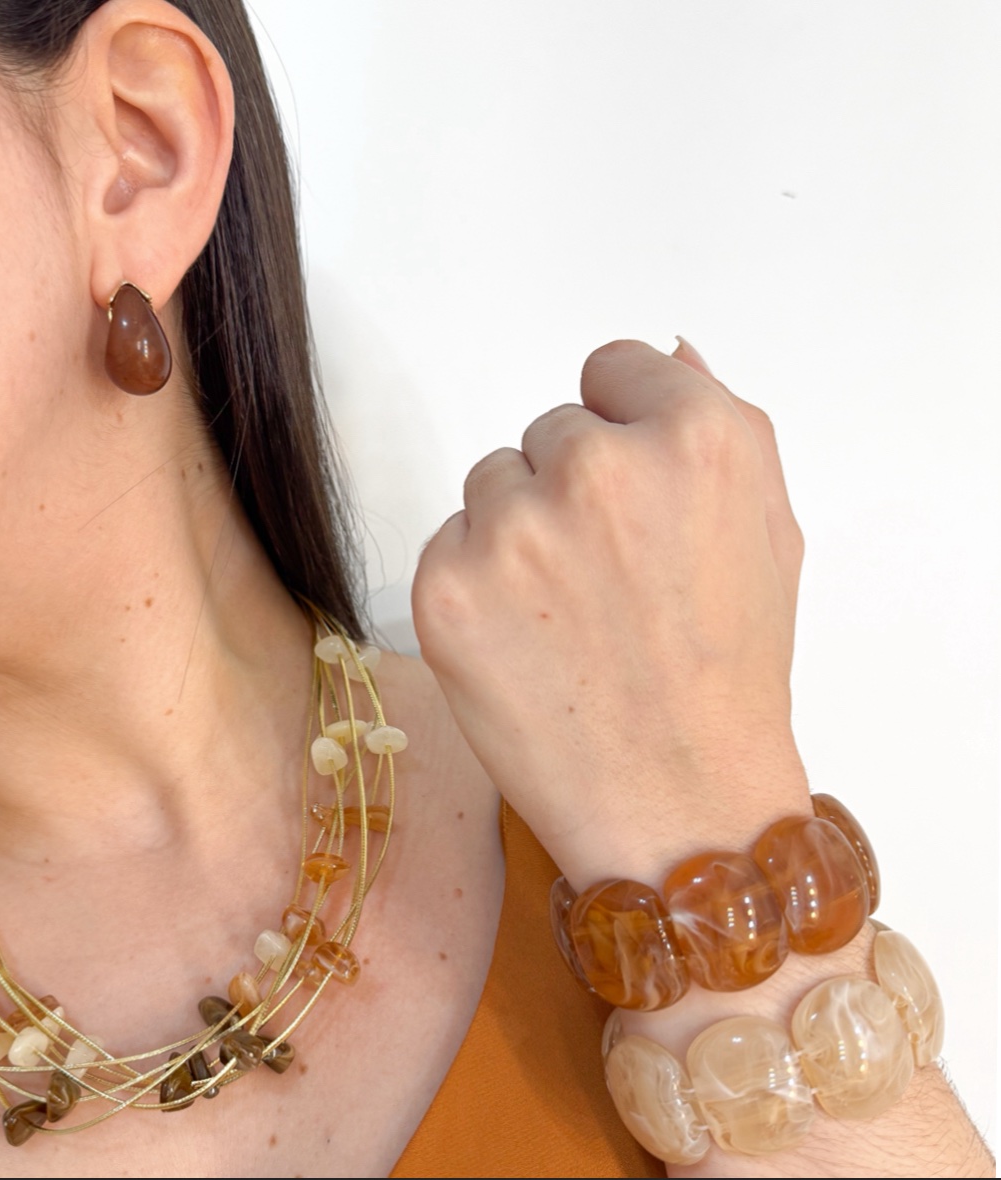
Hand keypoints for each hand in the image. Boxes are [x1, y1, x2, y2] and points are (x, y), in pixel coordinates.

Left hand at [413, 339, 810, 886]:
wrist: (675, 804)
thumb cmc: (729, 674)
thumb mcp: (767, 531)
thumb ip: (717, 425)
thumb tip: (669, 352)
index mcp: (696, 439)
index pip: (611, 368)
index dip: (622, 430)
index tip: (630, 494)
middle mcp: (599, 469)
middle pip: (548, 431)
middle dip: (572, 491)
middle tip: (607, 582)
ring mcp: (514, 529)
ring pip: (492, 485)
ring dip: (518, 535)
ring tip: (565, 618)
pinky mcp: (445, 585)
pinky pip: (450, 543)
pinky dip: (475, 585)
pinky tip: (522, 645)